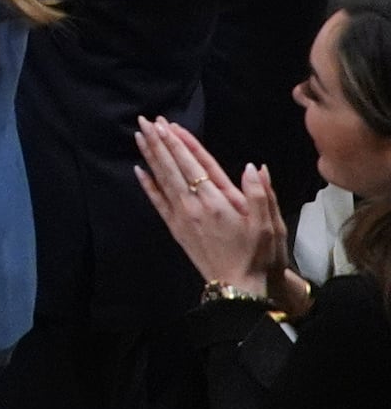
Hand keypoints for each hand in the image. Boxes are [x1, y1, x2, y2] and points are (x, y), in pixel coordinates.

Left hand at [133, 117, 287, 295]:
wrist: (239, 288)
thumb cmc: (259, 255)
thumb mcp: (269, 225)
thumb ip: (262, 194)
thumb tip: (254, 166)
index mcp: (219, 201)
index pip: (197, 164)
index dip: (182, 143)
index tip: (168, 125)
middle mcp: (196, 205)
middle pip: (174, 167)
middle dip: (161, 142)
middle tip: (147, 120)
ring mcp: (182, 217)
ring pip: (163, 179)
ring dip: (151, 156)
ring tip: (140, 135)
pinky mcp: (175, 229)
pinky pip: (157, 202)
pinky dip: (148, 185)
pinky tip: (139, 170)